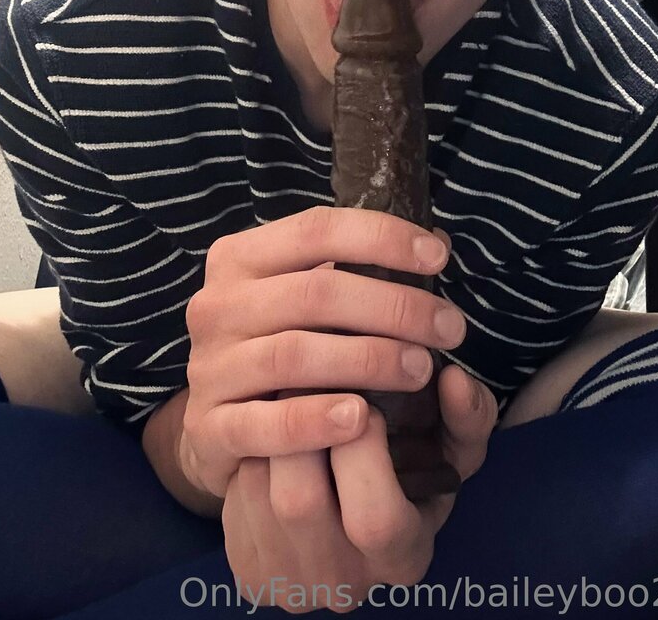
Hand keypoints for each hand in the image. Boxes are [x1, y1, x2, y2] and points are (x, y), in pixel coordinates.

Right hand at [179, 206, 467, 507]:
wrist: (217, 425)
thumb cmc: (280, 345)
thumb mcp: (307, 297)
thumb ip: (360, 270)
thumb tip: (437, 241)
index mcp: (241, 257)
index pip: (315, 230)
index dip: (382, 237)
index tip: (438, 256)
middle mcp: (218, 305)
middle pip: (314, 294)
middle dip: (394, 307)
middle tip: (449, 327)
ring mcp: (209, 366)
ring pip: (294, 355)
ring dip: (368, 360)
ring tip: (420, 369)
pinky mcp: (210, 427)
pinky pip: (265, 423)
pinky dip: (315, 419)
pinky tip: (361, 419)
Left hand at [223, 364, 496, 613]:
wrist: (350, 507)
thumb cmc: (410, 467)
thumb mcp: (450, 445)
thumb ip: (467, 417)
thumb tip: (455, 379)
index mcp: (403, 558)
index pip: (375, 520)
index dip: (362, 453)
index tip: (363, 405)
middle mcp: (344, 584)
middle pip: (300, 502)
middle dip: (302, 430)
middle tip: (310, 382)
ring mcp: (290, 583)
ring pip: (257, 490)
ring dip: (270, 433)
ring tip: (289, 399)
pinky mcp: (251, 573)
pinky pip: (233, 498)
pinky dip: (250, 453)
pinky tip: (271, 436)